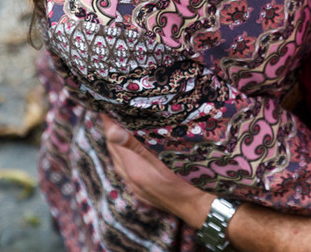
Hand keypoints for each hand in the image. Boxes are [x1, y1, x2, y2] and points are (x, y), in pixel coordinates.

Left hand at [101, 115, 215, 226]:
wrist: (202, 208)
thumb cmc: (189, 181)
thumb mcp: (167, 159)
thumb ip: (138, 145)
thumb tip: (113, 131)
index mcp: (133, 168)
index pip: (112, 138)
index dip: (108, 119)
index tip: (108, 101)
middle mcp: (130, 178)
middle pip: (113, 148)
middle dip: (112, 127)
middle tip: (116, 107)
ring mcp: (136, 186)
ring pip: (119, 159)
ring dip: (118, 141)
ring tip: (122, 123)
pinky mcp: (143, 191)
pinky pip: (126, 169)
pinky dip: (125, 154)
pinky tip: (133, 149)